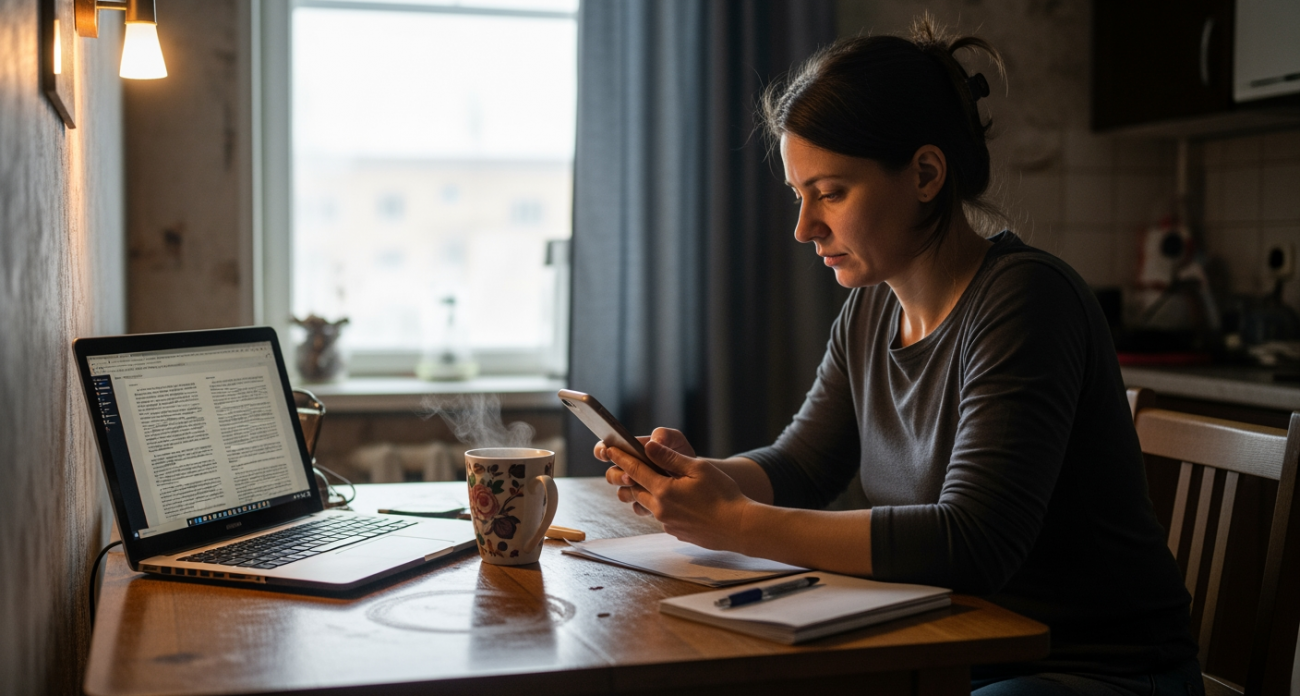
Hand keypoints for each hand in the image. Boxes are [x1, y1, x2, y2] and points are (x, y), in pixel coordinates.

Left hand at [603, 434, 752, 552]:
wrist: (738, 527)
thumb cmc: (723, 495)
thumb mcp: (698, 469)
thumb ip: (670, 458)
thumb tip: (649, 446)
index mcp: (663, 490)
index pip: (634, 470)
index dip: (621, 458)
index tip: (609, 449)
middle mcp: (660, 509)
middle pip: (636, 489)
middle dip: (631, 476)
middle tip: (630, 464)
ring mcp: (667, 523)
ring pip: (648, 504)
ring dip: (647, 492)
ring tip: (658, 482)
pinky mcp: (676, 532)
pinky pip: (662, 516)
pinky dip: (663, 506)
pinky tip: (680, 502)